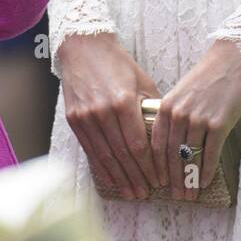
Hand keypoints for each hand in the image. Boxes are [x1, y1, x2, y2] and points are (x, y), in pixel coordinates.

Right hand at [55, 32, 162, 200]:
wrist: (83, 47)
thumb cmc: (118, 63)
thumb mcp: (142, 81)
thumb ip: (152, 108)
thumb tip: (166, 135)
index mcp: (124, 101)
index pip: (138, 144)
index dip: (149, 165)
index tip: (159, 179)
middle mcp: (103, 111)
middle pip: (122, 154)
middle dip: (136, 177)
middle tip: (146, 193)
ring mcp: (86, 117)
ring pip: (104, 156)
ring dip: (119, 177)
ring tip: (131, 193)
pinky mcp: (74, 120)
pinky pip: (89, 150)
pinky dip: (100, 167)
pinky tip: (111, 179)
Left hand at [150, 39, 240, 201]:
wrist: (234, 59)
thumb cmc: (208, 75)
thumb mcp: (182, 92)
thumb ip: (173, 114)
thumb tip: (171, 143)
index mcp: (167, 106)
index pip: (156, 145)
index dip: (157, 168)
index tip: (158, 183)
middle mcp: (179, 114)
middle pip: (171, 156)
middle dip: (173, 180)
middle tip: (176, 197)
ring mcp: (198, 120)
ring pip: (190, 158)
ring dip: (189, 180)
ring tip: (190, 195)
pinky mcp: (219, 124)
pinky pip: (210, 154)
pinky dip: (206, 171)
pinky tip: (205, 182)